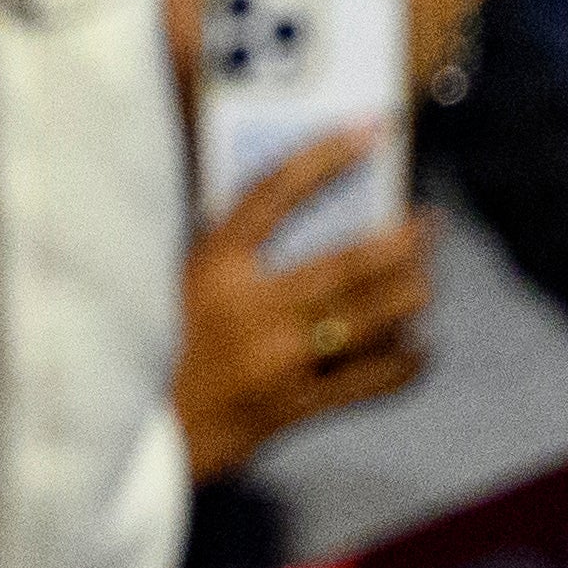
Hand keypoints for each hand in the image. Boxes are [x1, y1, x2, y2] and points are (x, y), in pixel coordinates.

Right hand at [179, 151, 438, 479]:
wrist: (136, 437)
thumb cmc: (157, 347)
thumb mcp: (178, 282)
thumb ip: (227, 247)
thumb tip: (300, 207)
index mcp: (212, 267)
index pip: (275, 194)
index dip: (328, 157)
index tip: (373, 130)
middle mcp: (251, 309)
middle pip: (355, 262)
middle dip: (408, 238)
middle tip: (431, 224)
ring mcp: (279, 361)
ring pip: (377, 318)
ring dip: (414, 294)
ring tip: (425, 281)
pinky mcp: (298, 406)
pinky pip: (376, 379)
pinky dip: (409, 360)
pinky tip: (419, 347)